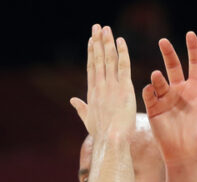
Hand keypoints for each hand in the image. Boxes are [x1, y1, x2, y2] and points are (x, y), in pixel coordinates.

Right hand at [70, 25, 135, 140]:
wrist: (110, 140)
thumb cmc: (101, 134)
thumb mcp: (88, 119)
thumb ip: (80, 107)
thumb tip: (72, 100)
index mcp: (92, 93)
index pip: (91, 68)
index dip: (91, 53)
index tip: (91, 40)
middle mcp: (100, 86)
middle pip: (98, 59)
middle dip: (97, 41)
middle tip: (97, 26)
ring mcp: (111, 86)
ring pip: (109, 59)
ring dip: (107, 42)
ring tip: (106, 28)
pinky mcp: (124, 88)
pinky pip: (123, 65)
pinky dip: (122, 52)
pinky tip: (121, 40)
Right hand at [142, 31, 196, 166]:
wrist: (186, 156)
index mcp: (196, 90)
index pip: (195, 64)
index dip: (193, 49)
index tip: (190, 35)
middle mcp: (179, 92)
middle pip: (173, 66)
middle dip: (168, 53)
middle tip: (163, 41)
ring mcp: (166, 100)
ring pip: (160, 81)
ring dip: (158, 76)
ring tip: (157, 76)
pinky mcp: (154, 110)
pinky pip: (149, 96)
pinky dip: (148, 90)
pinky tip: (150, 89)